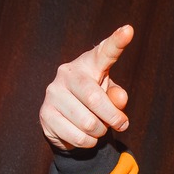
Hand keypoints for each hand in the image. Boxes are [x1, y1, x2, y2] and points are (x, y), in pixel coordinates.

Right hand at [40, 24, 133, 149]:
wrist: (67, 123)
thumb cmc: (93, 104)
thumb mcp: (109, 97)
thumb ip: (116, 96)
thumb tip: (119, 99)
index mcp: (87, 64)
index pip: (104, 53)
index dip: (117, 42)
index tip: (128, 31)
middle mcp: (66, 73)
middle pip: (95, 99)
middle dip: (112, 118)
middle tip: (120, 124)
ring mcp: (52, 93)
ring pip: (87, 123)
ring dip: (100, 132)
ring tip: (98, 128)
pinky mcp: (45, 115)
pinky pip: (77, 137)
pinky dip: (88, 142)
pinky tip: (85, 136)